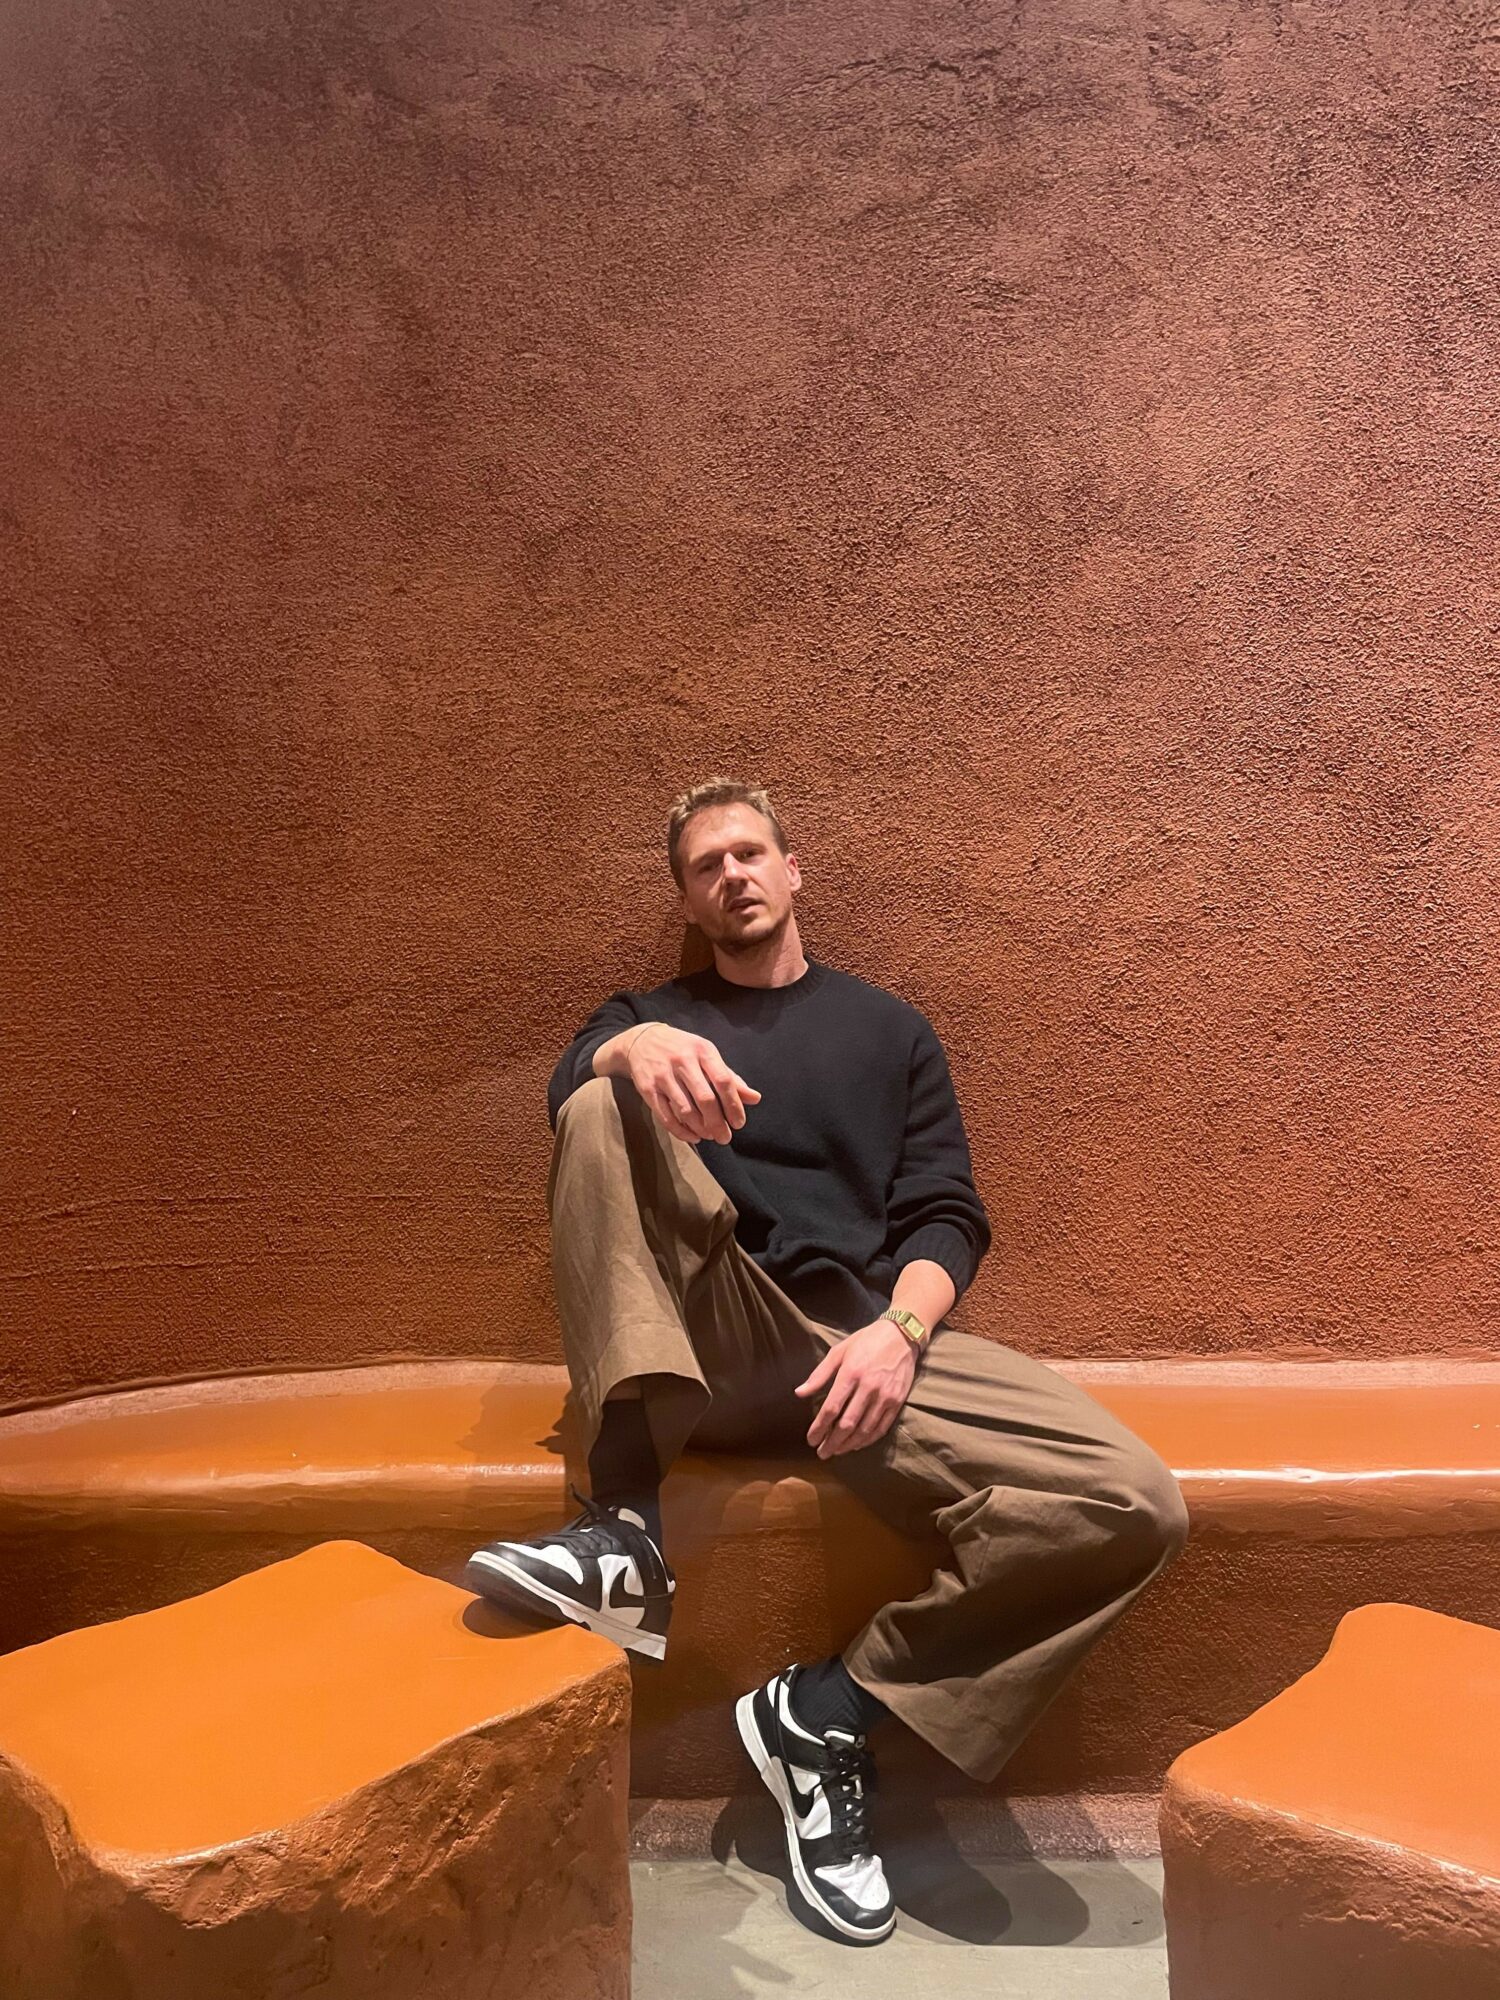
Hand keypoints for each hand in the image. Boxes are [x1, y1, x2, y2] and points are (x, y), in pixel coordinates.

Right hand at [626, 1024, 760, 1144]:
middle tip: (725, 1137)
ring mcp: (663, 1075)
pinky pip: (665, 1116)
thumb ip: (730, 1077)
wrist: (641, 1041)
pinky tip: (692, 1136)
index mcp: (702, 1051)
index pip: (723, 1080)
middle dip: (717, 1123)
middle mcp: (682, 1061)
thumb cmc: (682, 1049)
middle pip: (705, 1099)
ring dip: (700, 1128)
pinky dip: (680, 1131)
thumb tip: (755, 1098)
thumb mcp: (707, 1055)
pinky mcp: (647, 1088)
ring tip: (710, 1136)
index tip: (738, 1123)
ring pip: (685, 1110)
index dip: (733, 1105)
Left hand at [794, 1318, 917, 1457]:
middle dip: (832, 1442)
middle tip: (821, 1453)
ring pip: (865, 1429)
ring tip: (836, 1451)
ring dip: (848, 1444)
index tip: (811, 1440)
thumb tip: (799, 1393)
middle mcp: (868, 1387)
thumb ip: (819, 1374)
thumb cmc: (866, 1341)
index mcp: (851, 1373)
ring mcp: (885, 1396)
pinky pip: (881, 1427)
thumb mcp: (839, 1351)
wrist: (902, 1335)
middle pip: (847, 1423)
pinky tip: (856, 1444)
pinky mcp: (897, 1401)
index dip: (819, 1427)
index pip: (832, 1408)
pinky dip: (867, 1440)